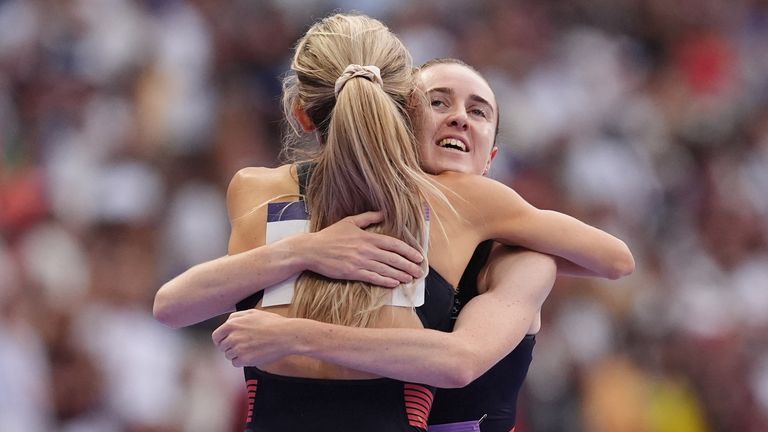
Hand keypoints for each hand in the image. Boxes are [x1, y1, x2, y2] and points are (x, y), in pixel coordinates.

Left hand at [212, 309, 293, 366]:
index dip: (221, 340)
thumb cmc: (273, 323)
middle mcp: (232, 336)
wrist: (286, 335)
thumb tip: (228, 322)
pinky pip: (236, 363)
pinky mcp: (244, 359)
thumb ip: (237, 317)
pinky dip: (242, 361)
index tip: (225, 342)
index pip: (216, 336)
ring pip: (229, 355)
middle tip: (242, 345)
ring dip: (237, 354)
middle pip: (222, 347)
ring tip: (251, 348)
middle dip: (230, 347)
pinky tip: (252, 354)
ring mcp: (238, 348)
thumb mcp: (253, 313)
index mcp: (232, 324)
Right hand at [300, 211, 423, 287]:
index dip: (408, 251)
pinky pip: (373, 278)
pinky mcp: (352, 273)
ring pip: (386, 269)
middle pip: (393, 258)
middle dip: (409, 265)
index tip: (419, 256)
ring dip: (400, 274)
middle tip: (420, 272)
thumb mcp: (349, 222)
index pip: (394, 244)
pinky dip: (385, 281)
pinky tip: (395, 283)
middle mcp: (366, 249)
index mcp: (367, 237)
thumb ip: (368, 217)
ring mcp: (359, 262)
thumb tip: (384, 213)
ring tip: (411, 279)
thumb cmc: (330, 235)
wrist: (311, 250)